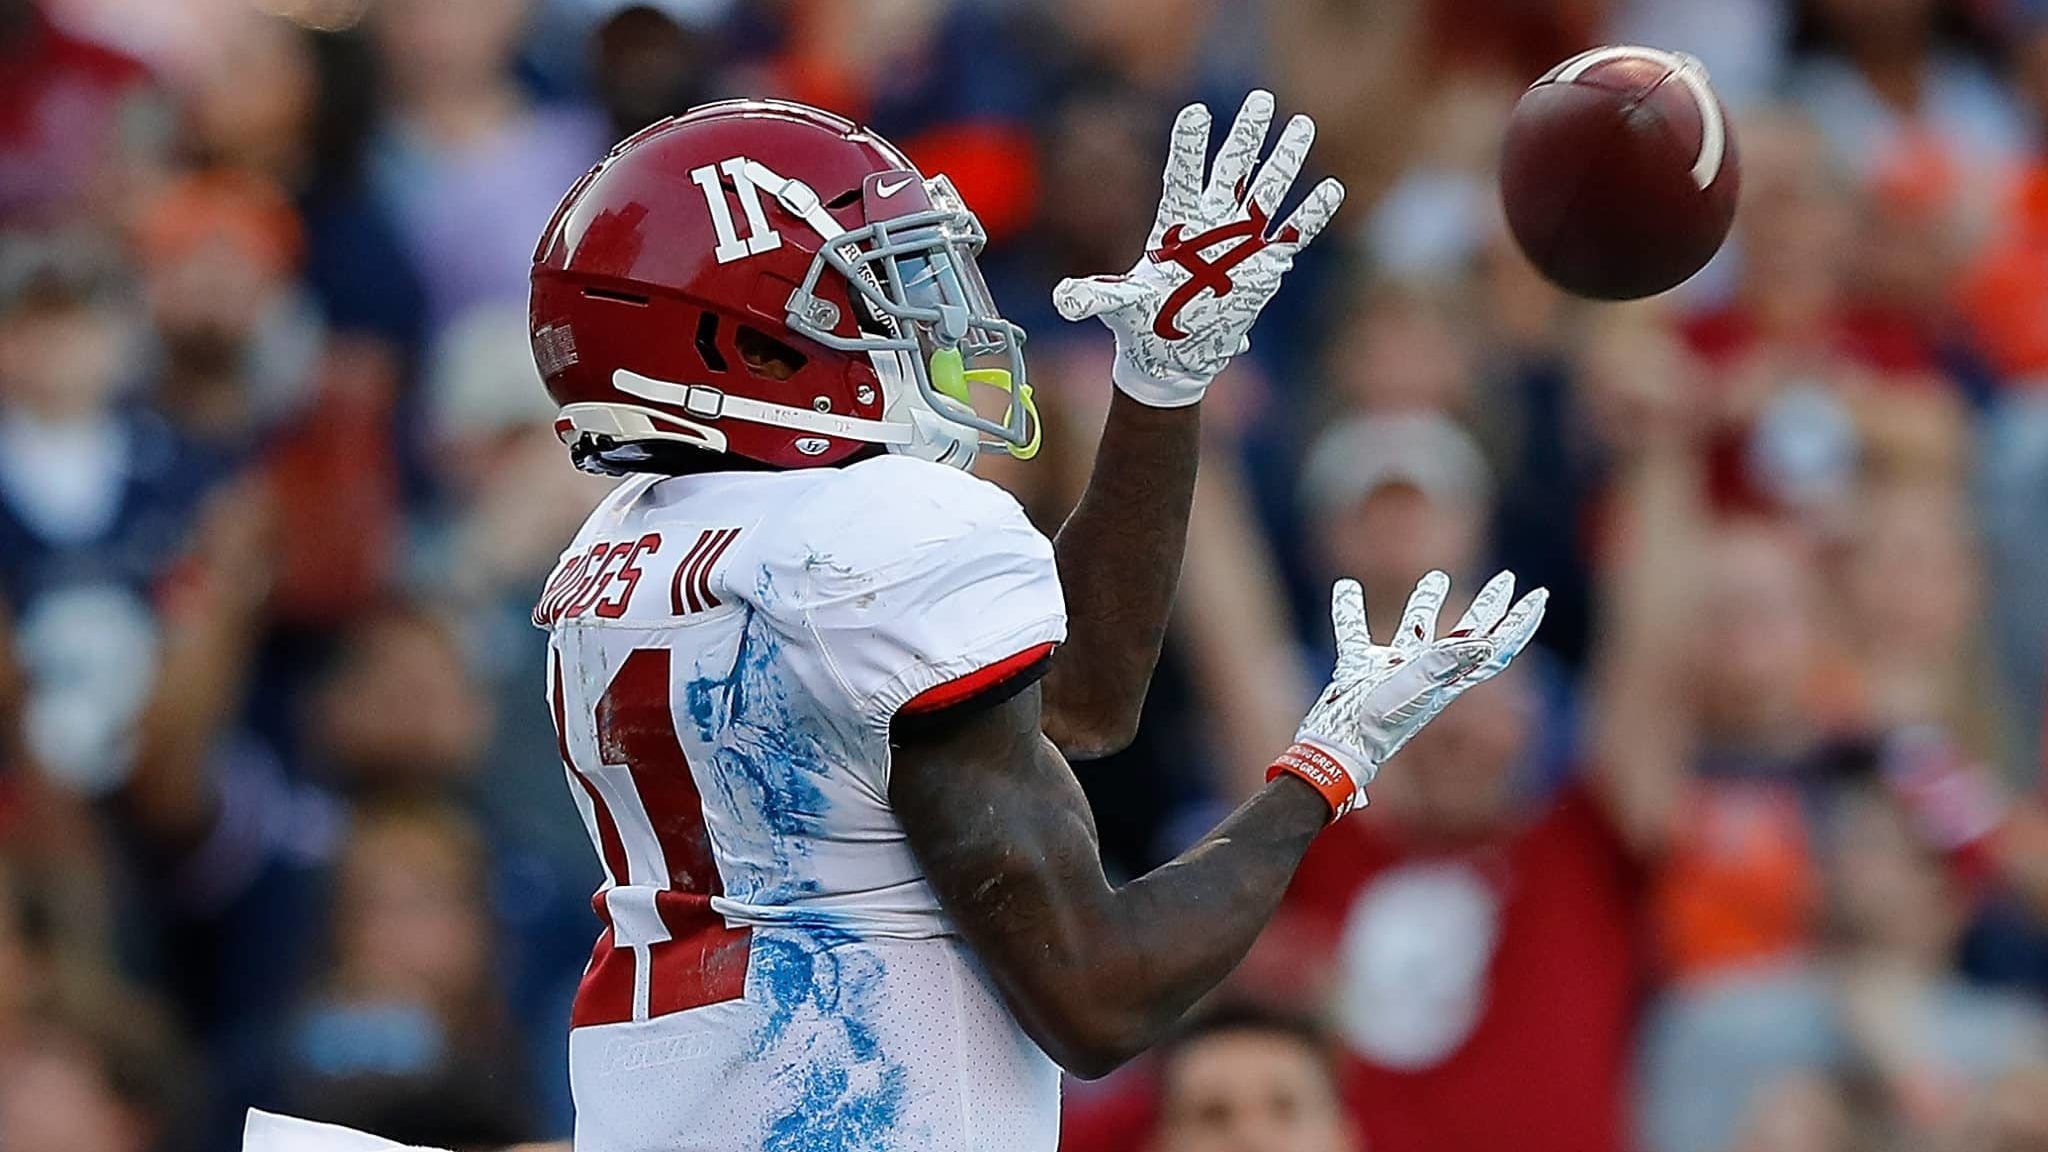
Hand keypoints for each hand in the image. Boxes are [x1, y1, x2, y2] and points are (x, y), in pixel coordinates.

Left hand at [1053, 90, 1344, 407]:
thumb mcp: (1118, 307)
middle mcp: (1211, 223)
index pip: (1182, 175)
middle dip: (1246, 135)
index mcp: (1174, 224)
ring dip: (1284, 160)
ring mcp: (1240, 240)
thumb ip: (1094, 296)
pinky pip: (1292, 233)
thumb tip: (1064, 299)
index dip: (1189, 146)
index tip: (1195, 111)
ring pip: (1266, 190)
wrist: (1172, 352)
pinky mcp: (1264, 265)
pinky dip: (1310, 214)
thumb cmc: (1143, 323)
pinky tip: (1330, 188)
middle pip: (1232, 169)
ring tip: (1302, 124)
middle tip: (1261, 98)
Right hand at [1270, 571, 1547, 818]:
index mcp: (1449, 678)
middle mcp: (1428, 674)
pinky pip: (1357, 633)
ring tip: (1437, 577)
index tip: (1539, 594)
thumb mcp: (1418, 685)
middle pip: (1467, 634)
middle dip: (1487, 607)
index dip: (1519, 622)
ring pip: (1417, 629)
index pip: (1495, 646)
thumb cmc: (1380, 720)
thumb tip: (1490, 641)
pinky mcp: (1360, 670)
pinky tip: (1347, 588)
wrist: (1338, 748)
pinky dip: (1350, 611)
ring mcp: (1394, 672)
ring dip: (1427, 603)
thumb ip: (1448, 660)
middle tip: (1505, 579)